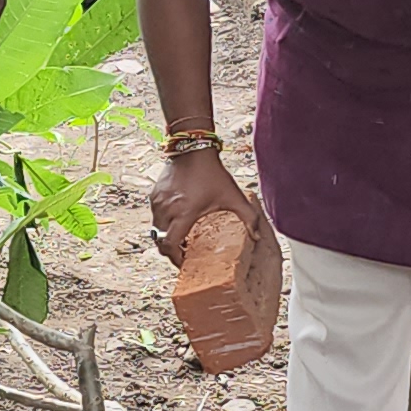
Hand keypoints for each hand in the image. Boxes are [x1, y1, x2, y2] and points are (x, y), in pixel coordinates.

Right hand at [148, 148, 262, 260]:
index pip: (170, 246)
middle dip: (170, 251)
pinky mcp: (154, 195)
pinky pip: (155, 217)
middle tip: (183, 254)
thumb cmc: (212, 172)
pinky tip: (177, 221)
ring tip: (182, 238)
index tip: (185, 262)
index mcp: (183, 213)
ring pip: (155, 230)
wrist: (192, 148)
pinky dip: (164, 224)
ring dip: (166, 237)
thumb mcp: (233, 195)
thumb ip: (248, 217)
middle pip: (160, 242)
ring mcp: (157, 202)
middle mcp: (166, 209)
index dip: (176, 259)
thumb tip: (256, 237)